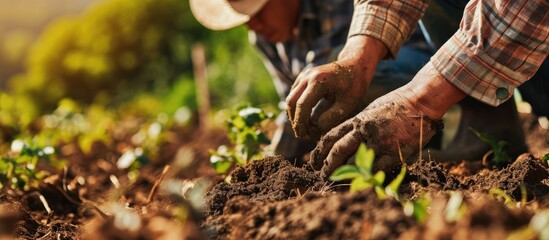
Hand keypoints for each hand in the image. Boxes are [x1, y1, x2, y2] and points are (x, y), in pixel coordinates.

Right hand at [286, 36, 387, 139]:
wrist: (355, 65)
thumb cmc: (354, 85)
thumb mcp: (348, 104)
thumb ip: (331, 117)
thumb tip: (315, 130)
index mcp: (319, 81)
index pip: (303, 105)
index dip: (301, 123)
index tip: (303, 136)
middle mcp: (308, 76)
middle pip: (292, 102)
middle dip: (295, 120)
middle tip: (302, 135)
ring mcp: (304, 75)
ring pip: (291, 98)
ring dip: (295, 115)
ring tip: (306, 128)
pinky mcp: (303, 77)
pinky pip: (294, 94)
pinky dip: (297, 108)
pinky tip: (306, 118)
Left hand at [310, 62, 465, 177]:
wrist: (421, 101)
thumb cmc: (397, 104)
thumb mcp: (371, 110)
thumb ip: (357, 124)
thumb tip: (344, 138)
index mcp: (357, 120)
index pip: (331, 137)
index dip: (320, 151)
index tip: (314, 161)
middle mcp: (365, 131)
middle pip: (338, 152)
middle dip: (328, 166)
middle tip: (322, 175)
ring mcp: (380, 143)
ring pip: (355, 163)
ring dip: (345, 175)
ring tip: (338, 182)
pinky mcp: (395, 153)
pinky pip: (376, 170)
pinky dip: (367, 178)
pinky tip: (361, 182)